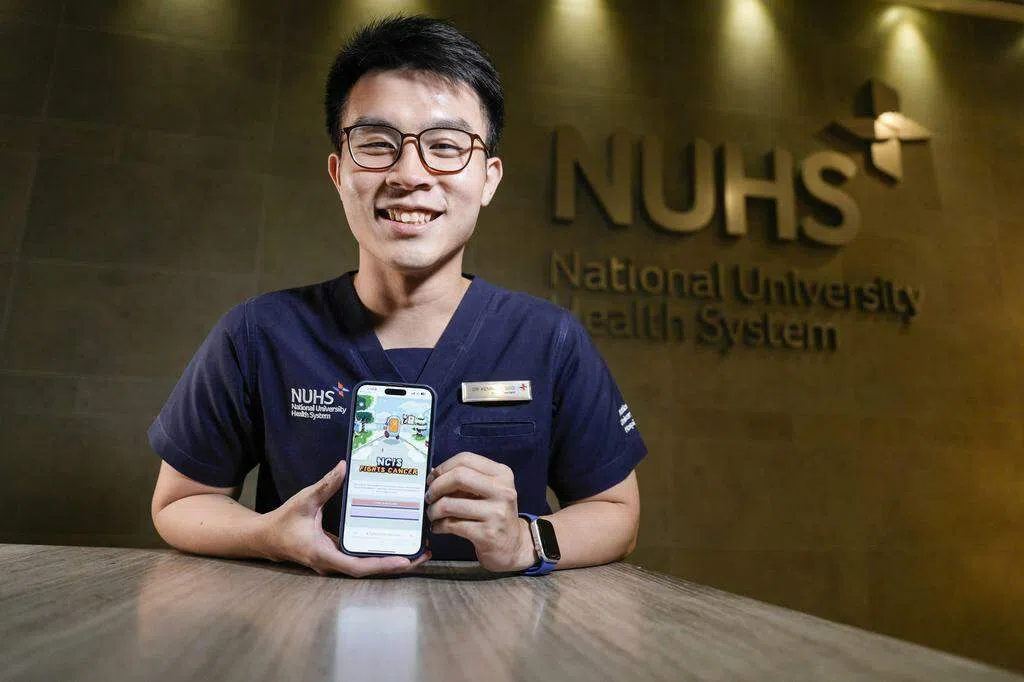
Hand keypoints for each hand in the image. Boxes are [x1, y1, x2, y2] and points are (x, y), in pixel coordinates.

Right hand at [259, 459, 430, 576]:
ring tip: (418, 551)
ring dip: (393, 562)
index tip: (404, 561)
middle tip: (423, 554)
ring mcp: (336, 563)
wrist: (266, 538)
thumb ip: (325, 485)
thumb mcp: (304, 500)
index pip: (357, 566)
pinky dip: (381, 555)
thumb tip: (343, 467)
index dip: (382, 565)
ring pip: (369, 567)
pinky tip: (397, 545)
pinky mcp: (338, 557)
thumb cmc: (283, 521)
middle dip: (398, 565)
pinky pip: (363, 560)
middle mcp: (333, 564)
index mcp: (324, 554)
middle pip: (370, 571)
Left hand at [425, 452, 534, 572]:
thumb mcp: (490, 491)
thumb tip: (435, 474)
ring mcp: (497, 513)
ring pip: (450, 503)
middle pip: (458, 476)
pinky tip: (438, 527)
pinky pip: (451, 525)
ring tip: (432, 514)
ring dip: (433, 510)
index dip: (444, 467)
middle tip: (429, 496)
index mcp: (502, 474)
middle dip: (436, 486)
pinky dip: (438, 526)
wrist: (513, 546)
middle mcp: (503, 491)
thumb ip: (468, 479)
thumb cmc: (495, 514)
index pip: (466, 459)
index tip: (433, 478)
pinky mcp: (487, 534)